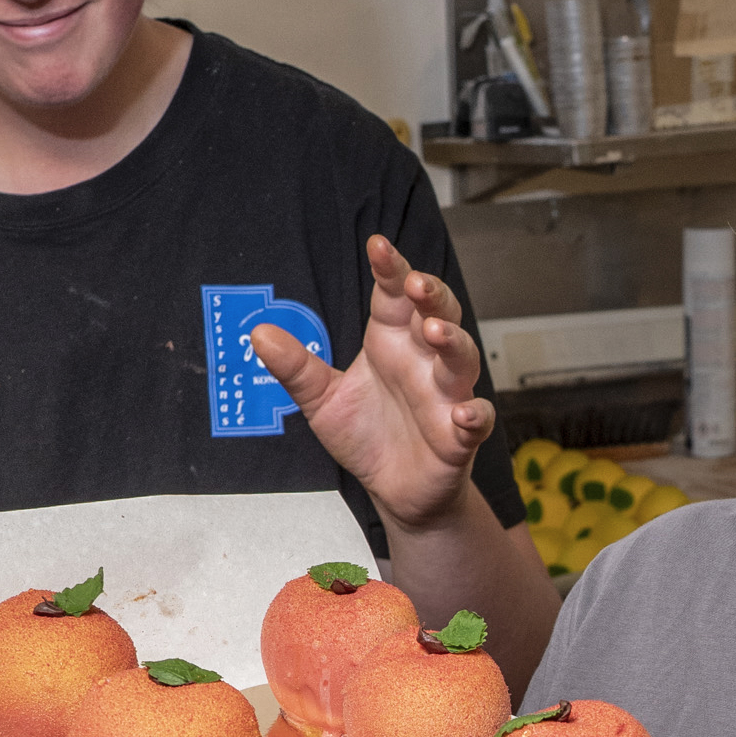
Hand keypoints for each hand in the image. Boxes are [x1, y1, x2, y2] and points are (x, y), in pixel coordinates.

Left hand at [251, 234, 492, 532]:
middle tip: (415, 283)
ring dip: (453, 341)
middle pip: (439, 314)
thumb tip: (259, 334)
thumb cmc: (367, 437)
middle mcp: (423, 362)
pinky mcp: (459, 436)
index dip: (390, 270)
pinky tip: (462, 412)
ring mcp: (446, 396)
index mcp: (391, 343)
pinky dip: (474, 414)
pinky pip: (477, 419)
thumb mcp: (322, 400)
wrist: (393, 490)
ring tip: (434, 333)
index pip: (394, 296)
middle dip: (432, 295)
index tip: (377, 246)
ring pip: (461, 358)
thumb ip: (296, 368)